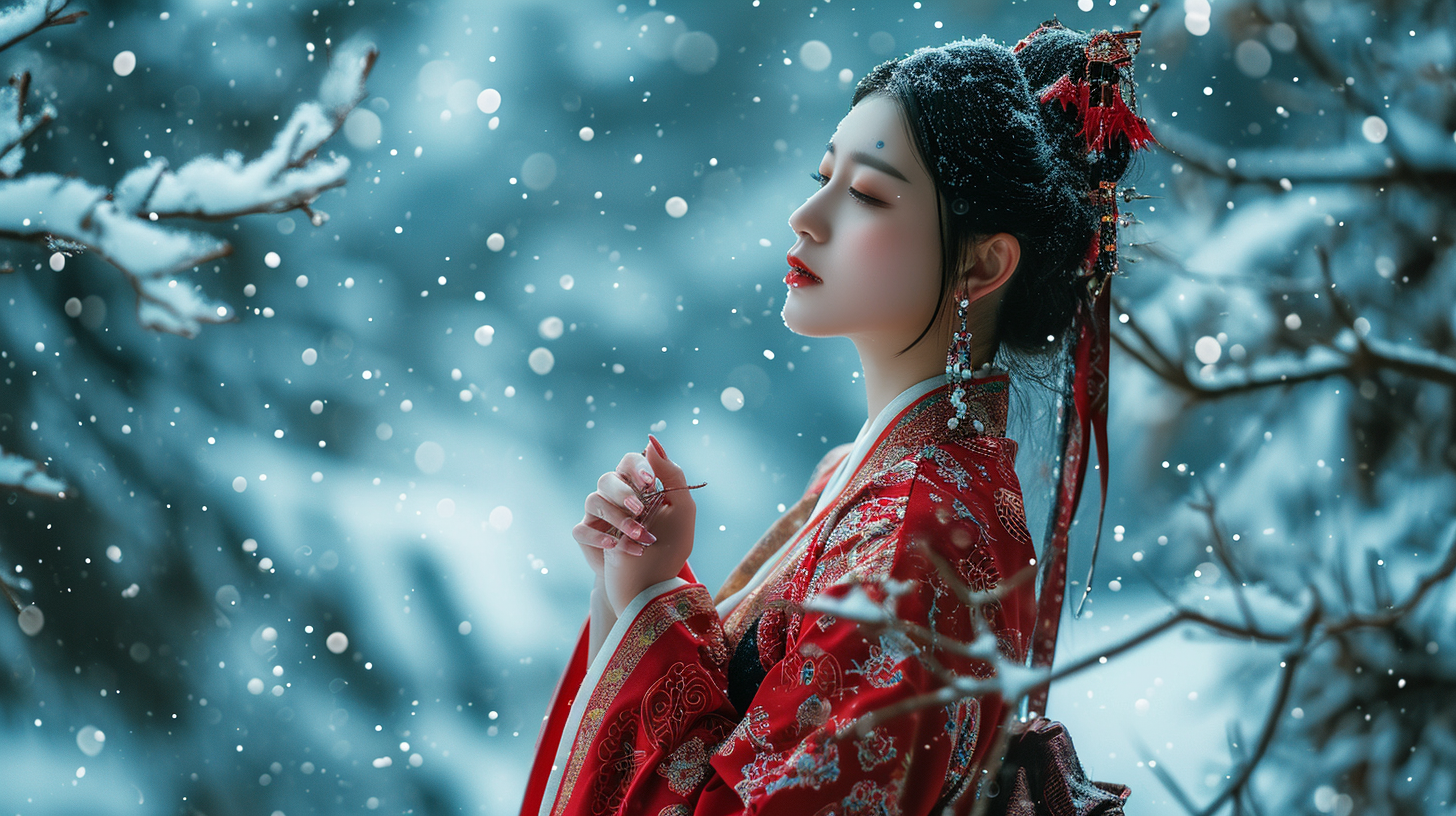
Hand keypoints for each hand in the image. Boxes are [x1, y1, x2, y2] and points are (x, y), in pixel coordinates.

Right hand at [572, 444, 661, 580]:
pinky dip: (597, 537)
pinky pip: (581, 529)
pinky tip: (614, 546)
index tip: (650, 482)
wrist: (653, 585)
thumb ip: (672, 475)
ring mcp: (598, 516)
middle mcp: (614, 496)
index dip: (636, 467)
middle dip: (623, 493)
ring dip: (617, 518)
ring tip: (637, 535)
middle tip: (639, 510)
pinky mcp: (586, 536)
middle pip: (607, 478)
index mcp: (637, 485)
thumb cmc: (669, 543)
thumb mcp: (682, 510)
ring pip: (594, 500)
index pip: (629, 461)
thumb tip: (652, 442)